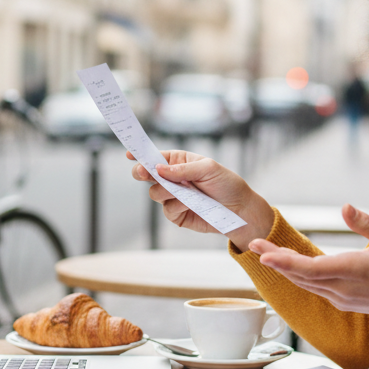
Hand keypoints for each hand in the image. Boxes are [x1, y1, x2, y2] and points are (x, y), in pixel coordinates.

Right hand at [128, 150, 274, 249]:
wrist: (239, 210)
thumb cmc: (227, 184)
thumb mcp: (209, 169)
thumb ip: (183, 169)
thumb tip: (158, 168)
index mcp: (180, 162)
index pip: (156, 156)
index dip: (141, 155)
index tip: (129, 154)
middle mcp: (174, 178)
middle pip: (147, 174)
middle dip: (143, 173)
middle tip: (144, 173)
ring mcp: (174, 197)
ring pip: (155, 193)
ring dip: (167, 191)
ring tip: (187, 192)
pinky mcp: (177, 214)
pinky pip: (167, 210)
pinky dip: (178, 206)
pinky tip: (191, 204)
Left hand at [249, 204, 368, 327]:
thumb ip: (365, 223)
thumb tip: (344, 206)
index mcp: (353, 271)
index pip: (310, 268)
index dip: (284, 261)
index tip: (263, 253)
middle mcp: (342, 289)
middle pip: (300, 275)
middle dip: (275, 259)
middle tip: (252, 243)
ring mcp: (341, 299)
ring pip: (304, 283)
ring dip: (283, 267)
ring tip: (263, 250)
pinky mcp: (342, 303)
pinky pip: (313, 288)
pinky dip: (297, 275)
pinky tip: (287, 264)